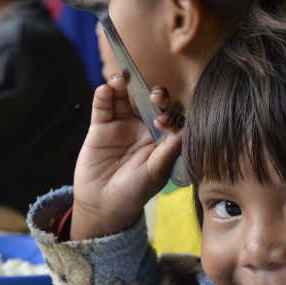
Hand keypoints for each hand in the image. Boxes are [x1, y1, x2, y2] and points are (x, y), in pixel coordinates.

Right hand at [71, 75, 182, 240]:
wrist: (104, 205)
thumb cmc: (134, 192)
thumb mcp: (155, 174)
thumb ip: (168, 151)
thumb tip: (185, 131)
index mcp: (162, 139)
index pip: (171, 117)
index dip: (170, 114)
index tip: (163, 122)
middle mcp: (144, 128)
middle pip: (151, 102)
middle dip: (155, 94)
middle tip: (154, 97)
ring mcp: (122, 125)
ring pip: (125, 97)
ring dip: (125, 84)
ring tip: (122, 79)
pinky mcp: (100, 127)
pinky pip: (103, 105)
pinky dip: (104, 94)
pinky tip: (107, 88)